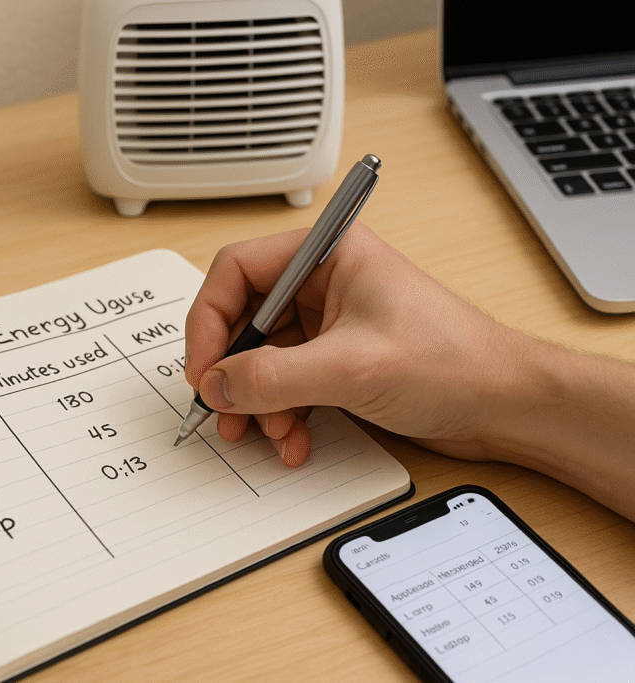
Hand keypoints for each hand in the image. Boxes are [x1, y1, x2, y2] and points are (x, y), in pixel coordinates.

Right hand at [184, 222, 521, 466]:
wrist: (505, 406)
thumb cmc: (456, 362)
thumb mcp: (350, 367)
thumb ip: (273, 376)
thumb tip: (217, 385)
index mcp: (327, 254)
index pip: (237, 270)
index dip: (209, 319)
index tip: (204, 368)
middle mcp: (323, 283)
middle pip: (244, 319)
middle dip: (233, 371)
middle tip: (225, 409)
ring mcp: (329, 324)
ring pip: (262, 358)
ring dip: (257, 401)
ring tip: (267, 433)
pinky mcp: (337, 361)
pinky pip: (287, 384)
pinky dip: (282, 414)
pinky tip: (294, 439)